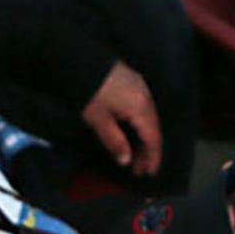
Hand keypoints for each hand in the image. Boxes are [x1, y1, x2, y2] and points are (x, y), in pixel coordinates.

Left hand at [78, 59, 165, 177]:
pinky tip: (133, 133)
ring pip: (149, 119)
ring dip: (144, 138)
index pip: (152, 138)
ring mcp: (141, 88)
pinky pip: (144, 109)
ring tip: (135, 155)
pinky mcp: (133, 82)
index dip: (152, 157)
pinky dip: (141, 125)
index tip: (148, 173)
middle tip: (139, 169)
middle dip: (148, 151)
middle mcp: (146, 97)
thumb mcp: (99, 120)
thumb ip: (114, 141)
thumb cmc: (89, 91)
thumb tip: (126, 160)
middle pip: (153, 129)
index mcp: (141, 108)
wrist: (81, 59)